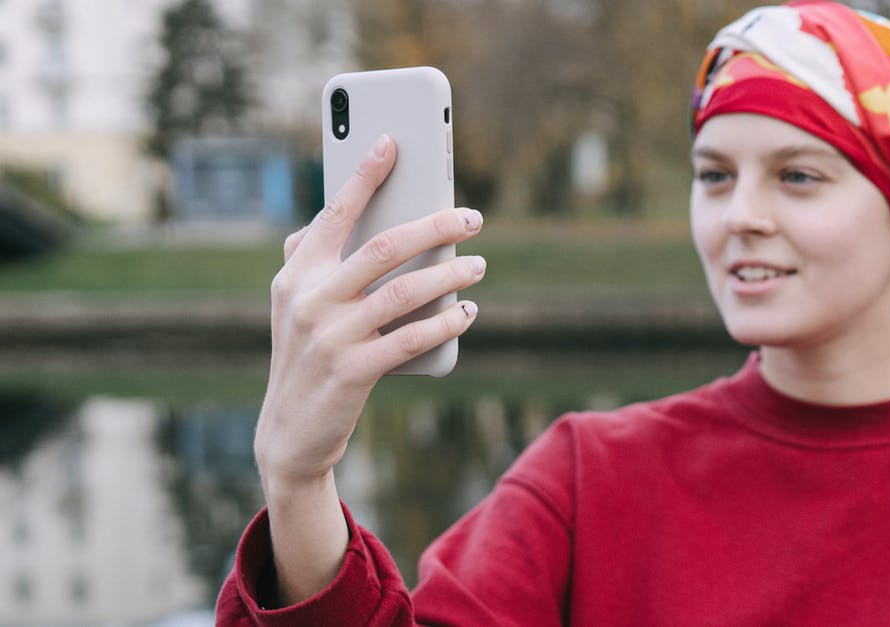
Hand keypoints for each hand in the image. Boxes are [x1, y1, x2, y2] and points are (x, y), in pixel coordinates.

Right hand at [255, 133, 484, 491]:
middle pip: (384, 246)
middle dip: (435, 225)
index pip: (335, 213)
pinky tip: (468, 312)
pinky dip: (446, 321)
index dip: (365, 175)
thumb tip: (354, 215)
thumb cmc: (307, 357)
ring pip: (406, 291)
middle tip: (472, 216)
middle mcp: (310, 298)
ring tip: (478, 264)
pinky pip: (412, 338)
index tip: (393, 142)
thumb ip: (317, 261)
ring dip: (451, 273)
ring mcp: (330, 336)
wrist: (289, 433)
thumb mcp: (299, 307)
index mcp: (297, 274)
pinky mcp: (353, 371)